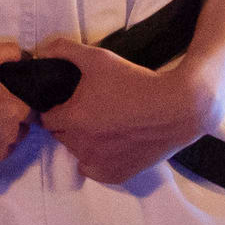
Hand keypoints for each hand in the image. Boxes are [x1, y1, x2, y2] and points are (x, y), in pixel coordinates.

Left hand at [32, 43, 224, 186]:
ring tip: (105, 126)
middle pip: (61, 135)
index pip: (47, 118)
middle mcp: (81, 145)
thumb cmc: (137, 82)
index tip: (71, 103)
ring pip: (77, 151)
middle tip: (91, 111)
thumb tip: (44, 49)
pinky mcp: (116, 175)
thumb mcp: (99, 58)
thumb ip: (65, 50)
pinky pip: (93, 170)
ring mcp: (99, 162)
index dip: (57, 109)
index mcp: (73, 119)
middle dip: (70, 123)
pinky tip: (110, 145)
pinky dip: (97, 159)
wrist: (179, 107)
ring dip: (83, 141)